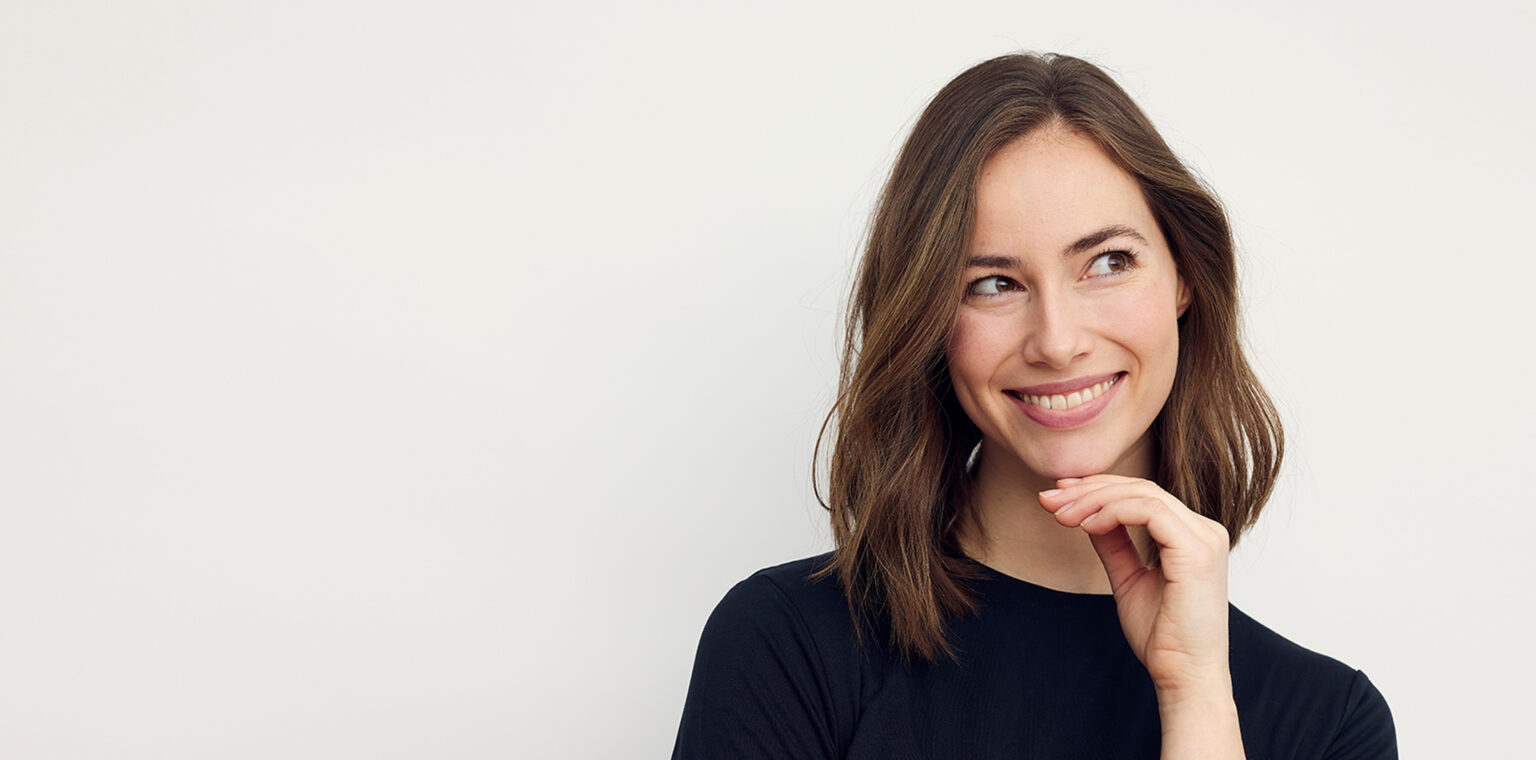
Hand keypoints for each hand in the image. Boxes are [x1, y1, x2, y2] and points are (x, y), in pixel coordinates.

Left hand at [1036, 474, 1232, 695]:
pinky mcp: (1197, 551)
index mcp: (1192, 535)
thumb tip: (1088, 515)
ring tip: (1061, 516)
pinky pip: (1150, 511)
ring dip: (1094, 500)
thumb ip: (1113, 545)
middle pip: (1140, 488)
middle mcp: (1205, 530)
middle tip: (1049, 499)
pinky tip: (1087, 526)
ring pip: (1142, 494)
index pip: (1142, 494)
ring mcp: (1205, 538)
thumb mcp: (1128, 579)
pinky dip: (1113, 512)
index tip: (1059, 495)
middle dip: (1089, 489)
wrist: (1183, 675)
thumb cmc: (1162, 636)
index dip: (1098, 488)